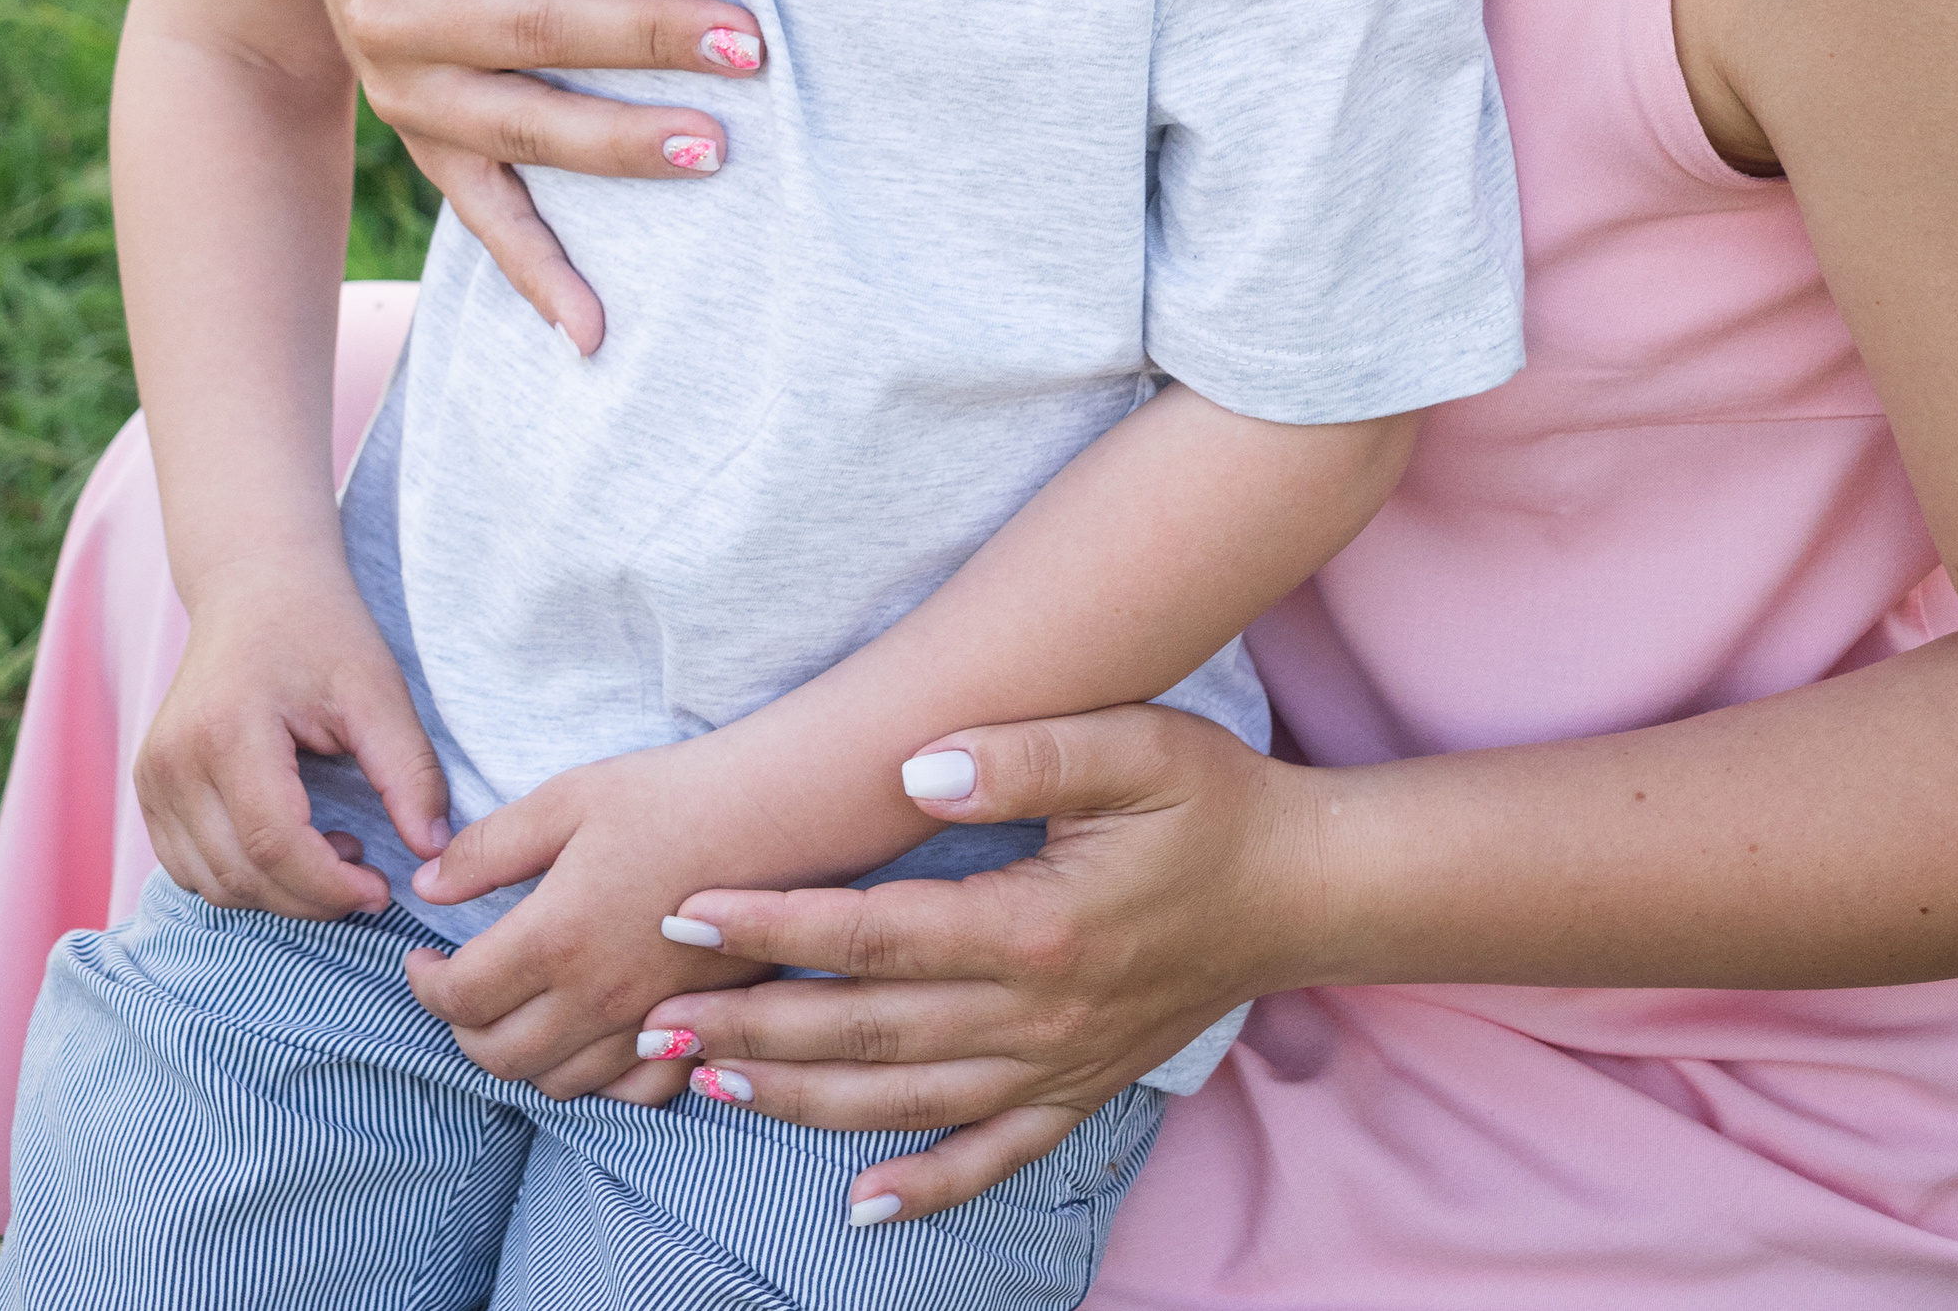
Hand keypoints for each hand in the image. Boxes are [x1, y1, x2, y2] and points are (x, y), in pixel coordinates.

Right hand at [134, 558, 451, 920]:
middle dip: (311, 898)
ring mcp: (151, 779)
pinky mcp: (148, 790)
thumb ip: (409, 772)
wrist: (255, 585)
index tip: (381, 890)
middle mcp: (173, 761)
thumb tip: (434, 852)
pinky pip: (190, 869)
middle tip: (368, 877)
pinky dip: (243, 879)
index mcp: (226, 731)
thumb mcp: (377, 691)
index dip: (330, 886)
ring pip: (212, 884)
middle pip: (240, 876)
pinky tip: (291, 843)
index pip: (273, 845)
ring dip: (277, 894)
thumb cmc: (320, 630)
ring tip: (334, 849)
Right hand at [313, 0, 766, 353]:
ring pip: (524, 131)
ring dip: (623, 146)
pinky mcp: (425, 153)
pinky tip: (601, 330)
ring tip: (724, 146)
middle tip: (758, 40)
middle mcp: (386, 11)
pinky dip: (540, 278)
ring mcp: (407, 96)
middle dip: (649, 34)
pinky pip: (483, 223)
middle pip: (536, 27)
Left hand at [400, 741, 777, 1100]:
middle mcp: (596, 997)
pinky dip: (595, 1081)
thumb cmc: (671, 795)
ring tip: (515, 1013)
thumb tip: (428, 885)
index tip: (423, 959)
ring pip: (557, 1084)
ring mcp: (646, 1021)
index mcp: (556, 938)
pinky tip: (587, 1042)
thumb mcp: (568, 799)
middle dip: (462, 1029)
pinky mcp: (694, 1027)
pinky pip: (629, 1093)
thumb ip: (489, 849)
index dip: (424, 985)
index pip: (460, 998)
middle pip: (498, 1056)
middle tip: (460, 989)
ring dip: (519, 1058)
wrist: (774, 811)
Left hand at [639, 708, 1315, 1223]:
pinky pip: (990, 1159)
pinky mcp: (1078, 1093)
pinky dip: (921, 1191)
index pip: (874, 932)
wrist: (1304, 891)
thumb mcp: (1134, 746)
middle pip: (867, 1030)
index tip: (687, 913)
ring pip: (904, 1100)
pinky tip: (858, 1211)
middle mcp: (1036, 1016)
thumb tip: (918, 768)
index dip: (774, 923)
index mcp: (1035, 928)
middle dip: (752, 1025)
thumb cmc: (1213, 802)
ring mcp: (1055, 1067)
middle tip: (653, 1019)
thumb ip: (1025, 753)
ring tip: (707, 1085)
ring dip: (799, 1097)